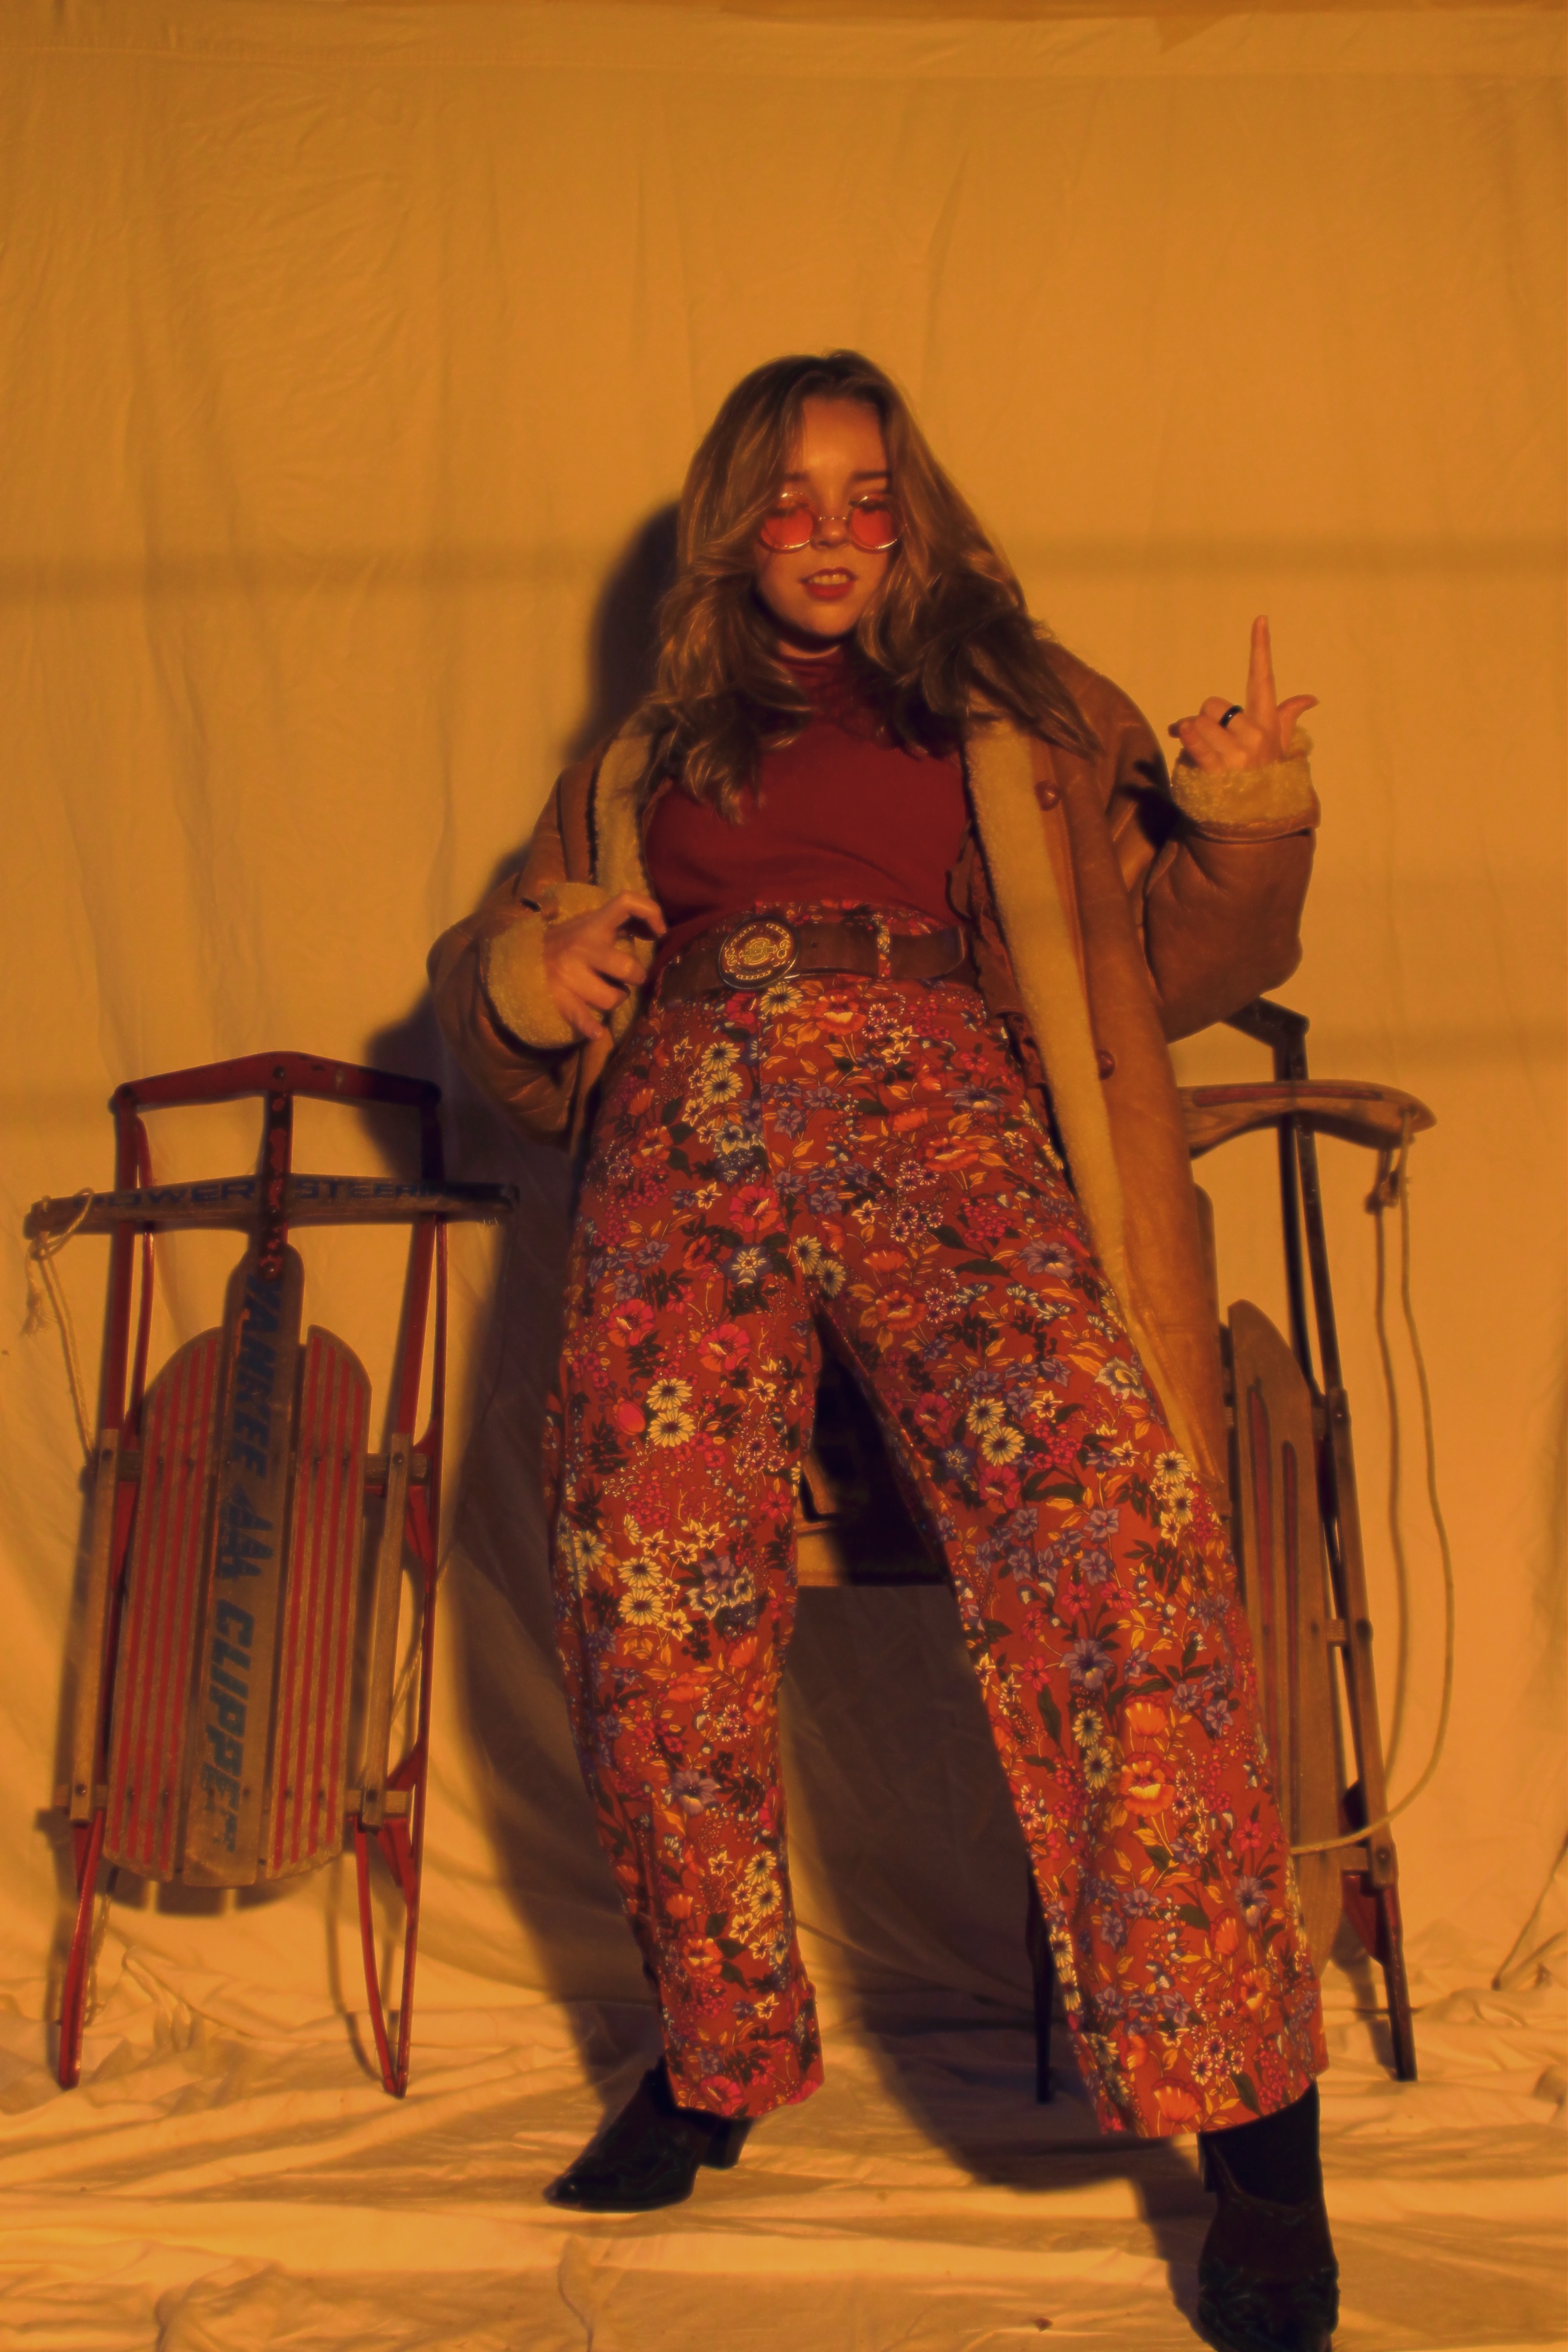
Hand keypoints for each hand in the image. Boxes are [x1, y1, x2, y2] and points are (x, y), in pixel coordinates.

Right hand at [542, 891, 665, 1042]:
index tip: (659, 932)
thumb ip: (619, 924)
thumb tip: (656, 930)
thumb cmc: (567, 942)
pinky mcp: (561, 998)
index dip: (650, 912)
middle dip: (636, 976)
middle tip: (631, 976)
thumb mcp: (589, 924)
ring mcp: (569, 974)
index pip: (626, 902)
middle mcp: (582, 947)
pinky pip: (580, 1016)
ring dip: (616, 999)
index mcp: (593, 924)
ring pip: (611, 998)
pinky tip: (598, 1033)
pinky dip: (590, 1027)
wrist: (523, 957)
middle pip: (626, 967)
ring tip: (609, 993)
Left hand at [1167, 616, 1316, 773]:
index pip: (1264, 679)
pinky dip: (1183, 735)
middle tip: (1212, 741)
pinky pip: (1194, 741)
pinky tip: (1178, 732)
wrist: (1254, 819)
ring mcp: (1237, 753)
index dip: (1260, 648)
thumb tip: (1310, 698)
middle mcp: (1255, 734)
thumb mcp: (1280, 747)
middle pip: (1213, 705)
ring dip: (1192, 737)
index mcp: (1268, 724)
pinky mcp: (1218, 769)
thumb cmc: (1263, 777)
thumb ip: (1288, 718)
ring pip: (1198, 724)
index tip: (1260, 619)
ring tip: (1205, 756)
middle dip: (1205, 720)